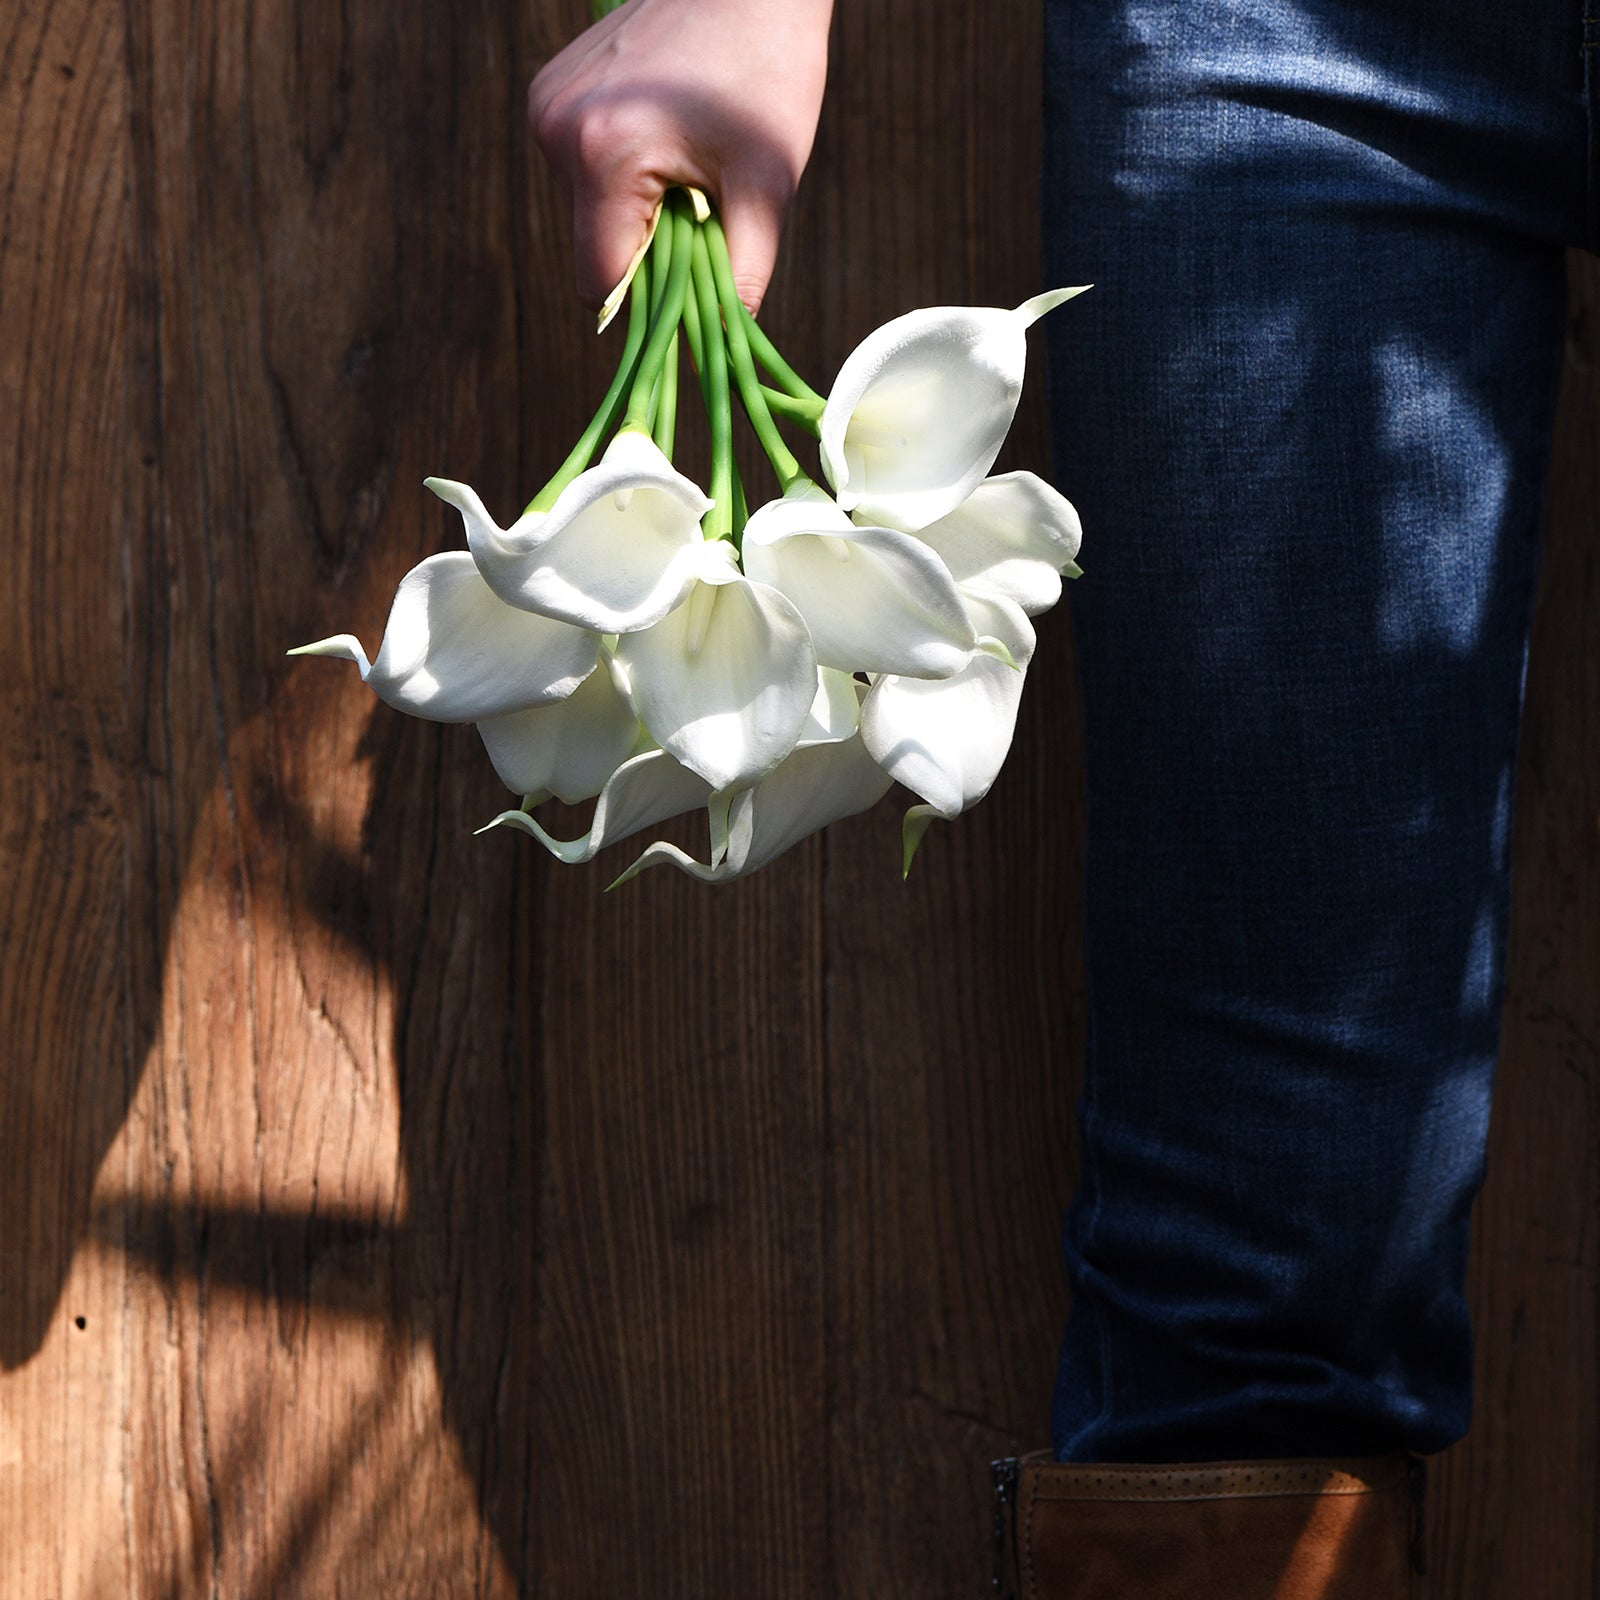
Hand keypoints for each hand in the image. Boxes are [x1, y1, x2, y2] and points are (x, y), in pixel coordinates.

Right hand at [529, 0, 833, 312]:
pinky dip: (623, 172)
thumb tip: (729, 344)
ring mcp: (547, 104)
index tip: (691, 289)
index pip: (601, 280)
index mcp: (602, 156)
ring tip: (688, 159)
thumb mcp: (766, 185)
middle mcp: (557, 130)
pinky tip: (664, 131)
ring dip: (638, 209)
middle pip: (595, 245)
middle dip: (650, 248)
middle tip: (705, 207)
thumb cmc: (768, 71)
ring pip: (588, 208)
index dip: (647, 303)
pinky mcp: (550, 89)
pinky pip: (583, 166)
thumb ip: (744, 273)